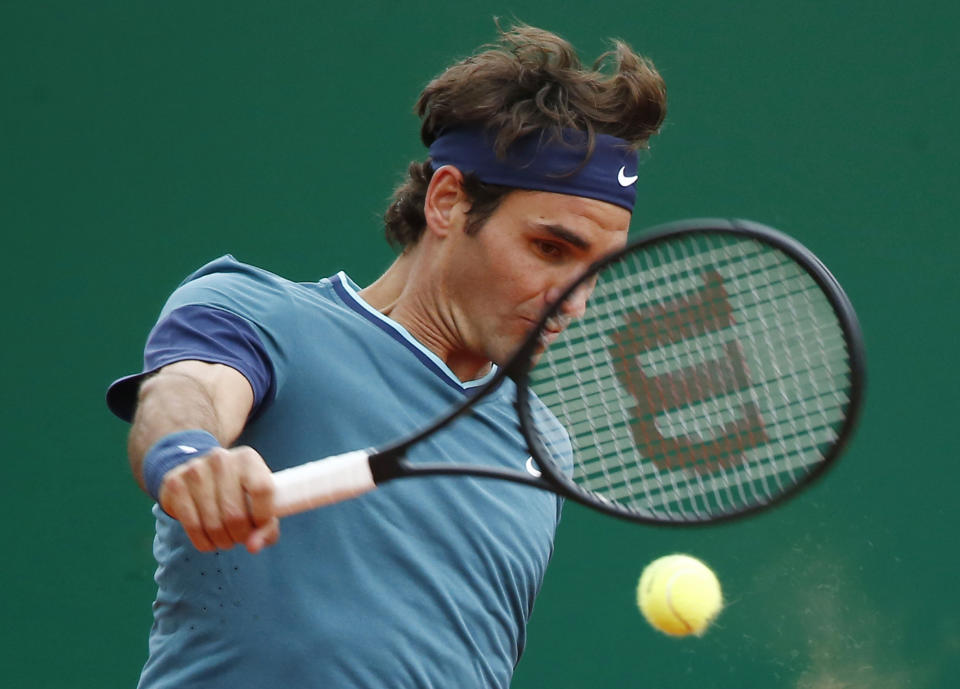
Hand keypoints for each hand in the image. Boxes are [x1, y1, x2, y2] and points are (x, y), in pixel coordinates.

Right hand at [158, 445, 278, 553]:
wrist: (199, 474)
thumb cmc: (238, 492)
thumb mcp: (258, 500)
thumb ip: (266, 526)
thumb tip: (253, 547)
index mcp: (247, 458)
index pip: (262, 490)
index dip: (263, 516)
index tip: (259, 526)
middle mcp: (221, 460)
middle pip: (235, 514)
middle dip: (240, 536)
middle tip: (240, 538)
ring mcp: (196, 470)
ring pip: (214, 524)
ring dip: (222, 541)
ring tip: (226, 539)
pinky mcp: (175, 485)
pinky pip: (193, 526)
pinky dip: (204, 542)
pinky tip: (209, 541)